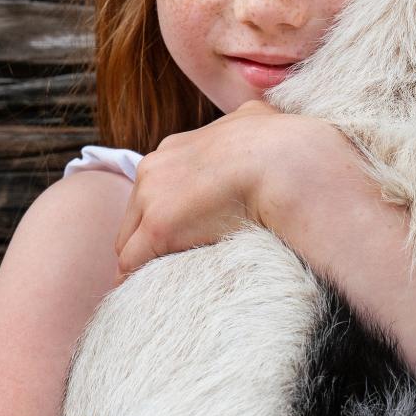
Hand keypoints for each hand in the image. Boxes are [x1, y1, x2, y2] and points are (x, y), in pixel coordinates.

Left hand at [113, 100, 339, 275]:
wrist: (285, 161)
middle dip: (146, 238)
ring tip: (152, 288)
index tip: (178, 234)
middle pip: (136, 214)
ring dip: (143, 261)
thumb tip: (259, 117)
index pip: (154, 189)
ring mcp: (152, 197)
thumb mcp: (257, 118)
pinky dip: (135, 280)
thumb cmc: (282, 144)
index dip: (165, 214)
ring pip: (130, 240)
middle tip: (163, 265)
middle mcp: (154, 167)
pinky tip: (143, 298)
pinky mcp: (159, 227)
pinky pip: (132, 263)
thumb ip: (246, 123)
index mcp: (175, 147)